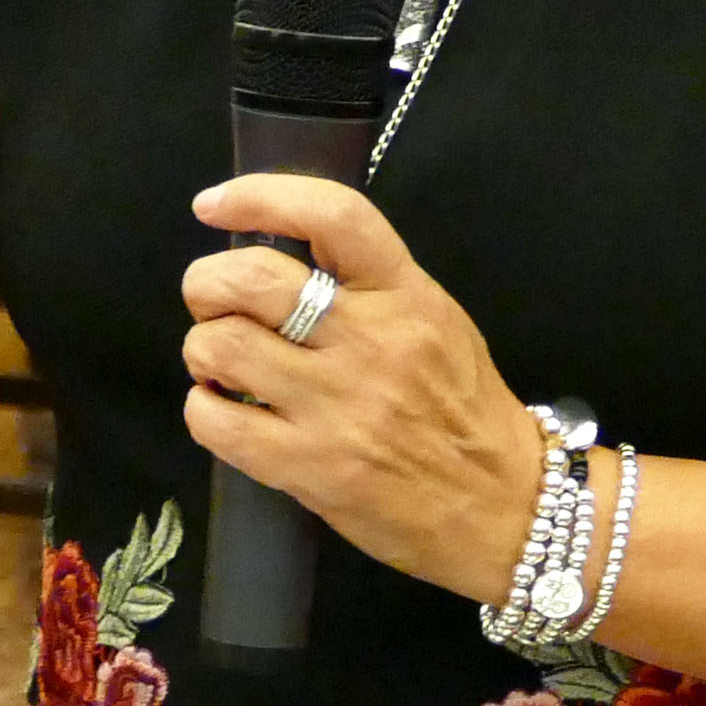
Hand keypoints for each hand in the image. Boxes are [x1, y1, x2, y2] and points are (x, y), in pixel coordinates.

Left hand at [180, 174, 538, 600]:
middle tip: (212, 304)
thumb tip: (279, 262)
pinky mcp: (309, 467)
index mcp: (407, 295)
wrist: (502, 508)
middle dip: (205, 284)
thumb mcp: (437, 323)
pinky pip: (215, 421)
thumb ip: (369, 287)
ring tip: (221, 366)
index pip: (332, 217)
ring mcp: (336, 406)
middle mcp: (370, 341)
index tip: (213, 205)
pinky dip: (203, 410)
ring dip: (203, 349)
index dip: (260, 197)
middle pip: (249, 279)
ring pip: (219, 346)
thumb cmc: (464, 412)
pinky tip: (225, 411)